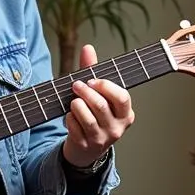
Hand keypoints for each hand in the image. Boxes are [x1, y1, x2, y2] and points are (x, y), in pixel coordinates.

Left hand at [62, 44, 134, 168]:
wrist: (85, 147)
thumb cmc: (93, 114)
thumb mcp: (96, 94)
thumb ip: (92, 71)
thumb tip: (88, 48)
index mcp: (125, 114)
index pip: (122, 98)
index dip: (105, 87)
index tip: (92, 81)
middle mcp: (117, 128)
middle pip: (101, 106)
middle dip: (85, 92)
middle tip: (76, 86)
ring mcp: (102, 139)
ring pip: (88, 118)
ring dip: (76, 106)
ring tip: (73, 102)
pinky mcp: (86, 146)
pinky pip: (75, 128)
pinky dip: (69, 119)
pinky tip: (69, 116)